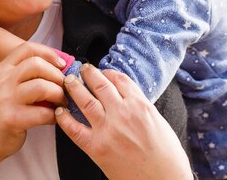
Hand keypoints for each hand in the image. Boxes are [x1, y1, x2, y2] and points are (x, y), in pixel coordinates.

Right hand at [0, 42, 67, 173]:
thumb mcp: (6, 85)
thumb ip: (25, 74)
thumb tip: (58, 67)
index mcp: (3, 69)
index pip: (28, 48)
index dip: (49, 53)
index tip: (61, 64)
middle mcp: (3, 81)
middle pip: (37, 64)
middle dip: (57, 75)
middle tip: (64, 86)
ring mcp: (7, 100)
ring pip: (42, 87)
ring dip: (58, 94)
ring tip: (61, 102)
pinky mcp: (12, 119)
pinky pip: (43, 113)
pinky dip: (54, 115)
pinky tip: (54, 117)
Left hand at [55, 65, 193, 179]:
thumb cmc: (167, 157)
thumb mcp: (159, 122)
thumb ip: (141, 108)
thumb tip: (129, 99)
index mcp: (140, 105)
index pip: (119, 79)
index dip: (108, 73)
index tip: (103, 72)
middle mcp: (122, 113)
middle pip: (100, 85)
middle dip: (88, 73)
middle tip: (82, 69)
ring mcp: (107, 130)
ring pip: (85, 101)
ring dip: (74, 88)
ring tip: (68, 81)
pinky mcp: (96, 148)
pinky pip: (74, 129)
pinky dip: (64, 118)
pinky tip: (60, 112)